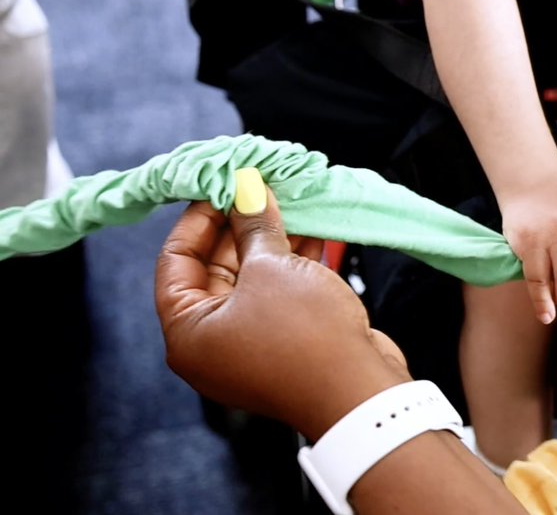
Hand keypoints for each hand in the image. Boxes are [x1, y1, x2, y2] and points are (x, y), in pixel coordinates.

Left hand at [155, 188, 409, 440]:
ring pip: (254, 281)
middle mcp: (213, 345)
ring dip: (272, 242)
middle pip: (215, 270)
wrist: (360, 392)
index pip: (175, 261)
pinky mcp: (287, 347)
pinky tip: (311, 232)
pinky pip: (281, 297)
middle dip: (241, 226)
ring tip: (289, 203)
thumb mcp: (272, 269)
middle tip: (260, 190)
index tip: (223, 186)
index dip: (200, 218)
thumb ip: (255, 226)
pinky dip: (293, 266)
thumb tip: (246, 190)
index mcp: (187, 334)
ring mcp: (251, 348)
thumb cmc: (305, 338)